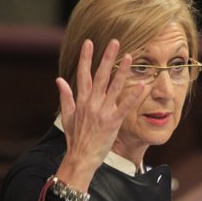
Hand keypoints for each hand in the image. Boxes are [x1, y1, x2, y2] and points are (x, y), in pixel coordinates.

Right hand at [55, 39, 143, 189]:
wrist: (80, 157)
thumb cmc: (75, 138)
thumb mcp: (67, 116)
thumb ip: (65, 96)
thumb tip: (59, 80)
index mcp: (81, 100)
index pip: (83, 74)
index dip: (86, 57)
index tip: (89, 42)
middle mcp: (91, 103)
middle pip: (100, 75)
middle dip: (107, 57)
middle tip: (115, 42)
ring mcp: (102, 112)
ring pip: (114, 87)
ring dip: (122, 71)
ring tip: (129, 56)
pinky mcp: (113, 122)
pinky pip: (125, 106)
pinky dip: (133, 96)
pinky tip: (142, 85)